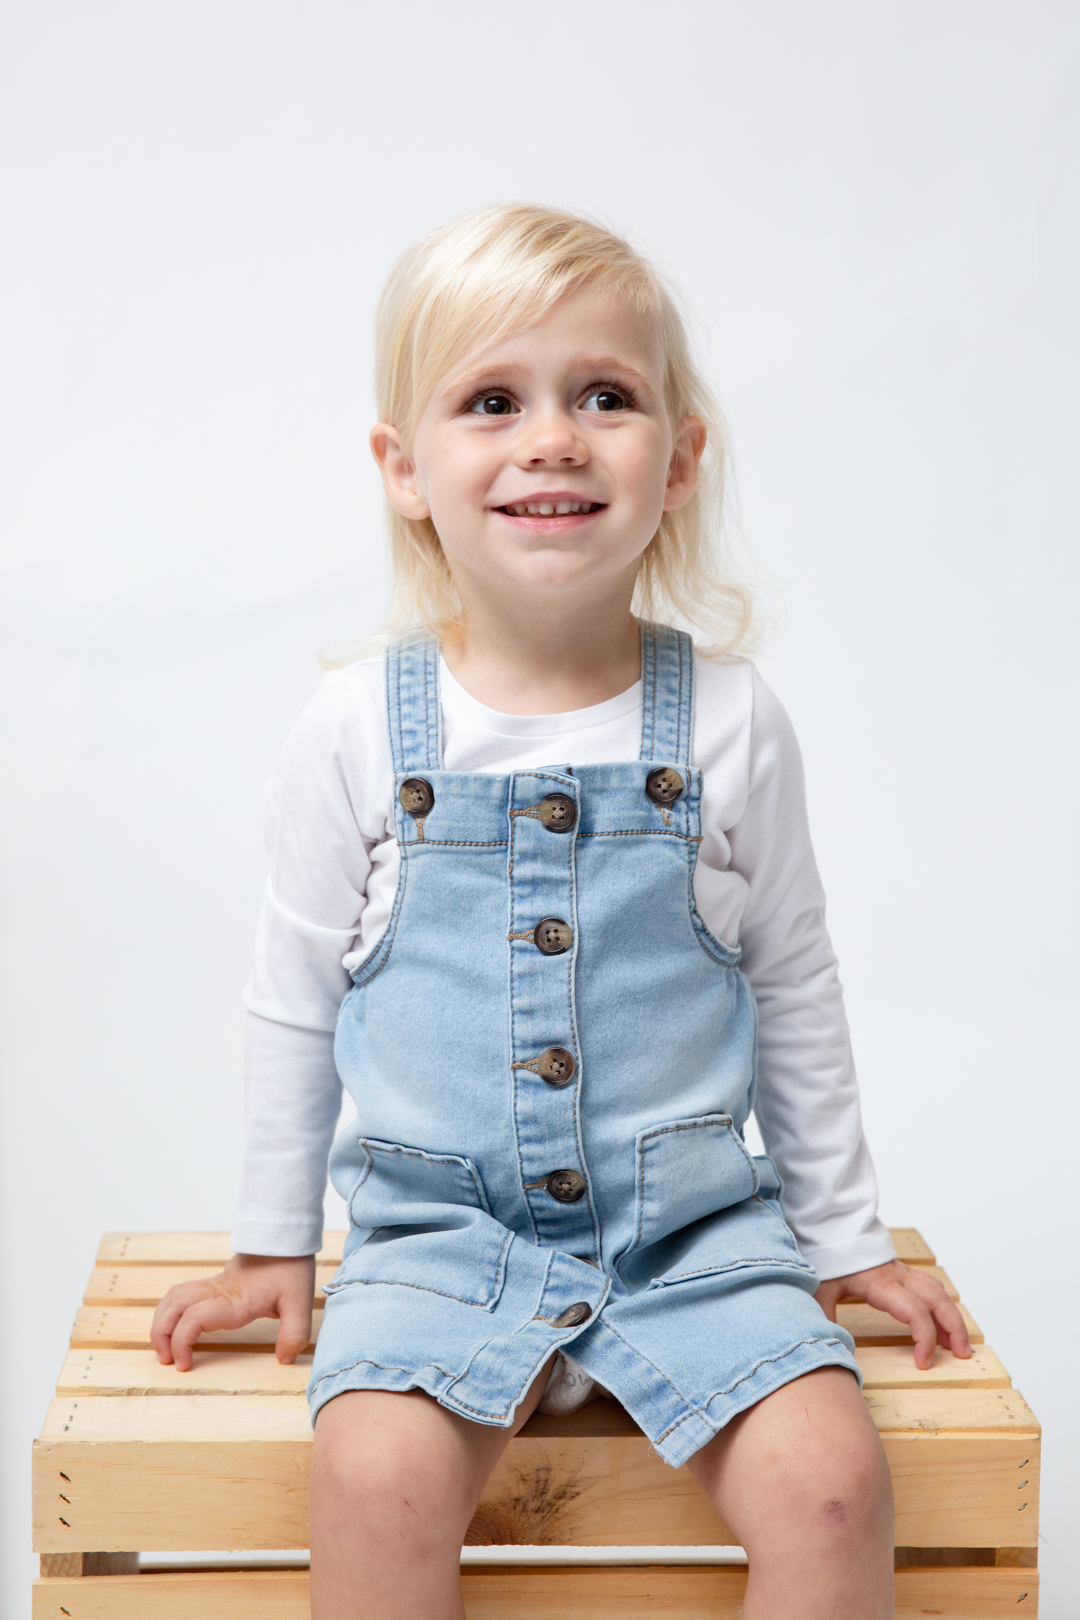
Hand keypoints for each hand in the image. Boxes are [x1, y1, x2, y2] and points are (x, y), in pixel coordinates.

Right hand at [150, 1252, 315, 1371]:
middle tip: (166, 1360)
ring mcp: (214, 1285)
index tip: (183, 1364)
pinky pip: (183, 1294)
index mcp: (234, 1300)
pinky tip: (179, 1327)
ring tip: (166, 1347)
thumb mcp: (300, 1302)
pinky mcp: (216, 1282)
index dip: (181, 1342)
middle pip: (173, 1306)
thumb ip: (294, 1332)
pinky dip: (172, 1311)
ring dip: (162, 1322)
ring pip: (173, 1297)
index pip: (193, 1318)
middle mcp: (218, 1291)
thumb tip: (283, 1359)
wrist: (286, 1237)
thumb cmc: (291, 1267)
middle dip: (161, 1334)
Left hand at [815, 1259, 971, 1370]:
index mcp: (881, 1284)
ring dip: (953, 1318)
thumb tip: (830, 1348)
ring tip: (957, 1346)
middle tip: (962, 1355)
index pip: (915, 1311)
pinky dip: (943, 1306)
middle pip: (939, 1300)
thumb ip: (825, 1318)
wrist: (830, 1230)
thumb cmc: (828, 1260)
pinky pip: (931, 1287)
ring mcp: (903, 1272)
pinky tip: (942, 1325)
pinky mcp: (903, 1272)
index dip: (925, 1338)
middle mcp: (898, 1277)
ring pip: (940, 1292)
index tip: (923, 1363)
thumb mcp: (820, 1290)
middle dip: (955, 1328)